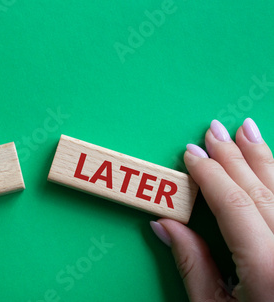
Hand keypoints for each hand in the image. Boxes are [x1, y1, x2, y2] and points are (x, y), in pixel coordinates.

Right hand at [151, 118, 273, 300]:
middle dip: (235, 155)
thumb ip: (192, 265)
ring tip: (247, 130)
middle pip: (262, 190)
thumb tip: (165, 225)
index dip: (210, 174)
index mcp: (268, 269)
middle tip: (213, 129)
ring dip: (265, 156)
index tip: (191, 154)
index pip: (234, 204)